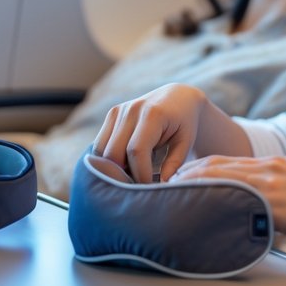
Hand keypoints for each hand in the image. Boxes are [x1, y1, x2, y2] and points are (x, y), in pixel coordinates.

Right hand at [94, 83, 209, 182]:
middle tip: (138, 185)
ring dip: (113, 167)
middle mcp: (131, 110)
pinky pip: (99, 144)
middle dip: (124, 173)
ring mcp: (118, 111)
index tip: (148, 188)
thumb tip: (161, 185)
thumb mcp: (186, 142)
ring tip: (132, 173)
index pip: (136, 151)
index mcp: (152, 114)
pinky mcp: (111, 115)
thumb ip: (174, 163)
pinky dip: (107, 159)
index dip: (140, 174)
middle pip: (114, 153)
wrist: (177, 97)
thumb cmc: (184, 123)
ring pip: (102, 151)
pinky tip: (124, 164)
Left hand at [172, 155, 285, 252]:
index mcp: (273, 166)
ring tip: (166, 195)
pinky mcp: (278, 200)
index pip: (223, 162)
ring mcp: (273, 182)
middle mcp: (269, 168)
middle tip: (158, 187)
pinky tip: (197, 206)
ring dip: (191, 184)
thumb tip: (245, 216)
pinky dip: (214, 197)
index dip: (195, 169)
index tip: (173, 180)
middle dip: (184, 174)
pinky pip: (239, 195)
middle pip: (215, 165)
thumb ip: (270, 202)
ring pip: (221, 176)